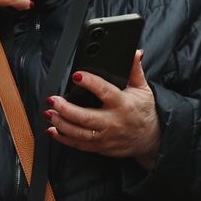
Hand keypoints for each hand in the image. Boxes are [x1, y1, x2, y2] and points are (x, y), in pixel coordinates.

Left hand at [45, 51, 160, 167]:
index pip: (105, 92)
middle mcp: (113, 121)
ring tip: (49, 113)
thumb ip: (135, 71)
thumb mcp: (143, 89)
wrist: (151, 138)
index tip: (77, 76)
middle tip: (53, 100)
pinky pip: (79, 145)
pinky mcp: (101, 147)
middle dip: (66, 109)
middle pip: (86, 117)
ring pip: (79, 133)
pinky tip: (53, 130)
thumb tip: (135, 53)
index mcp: (123, 104)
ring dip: (61, 124)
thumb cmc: (145, 112)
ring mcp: (106, 136)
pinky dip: (64, 139)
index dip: (90, 83)